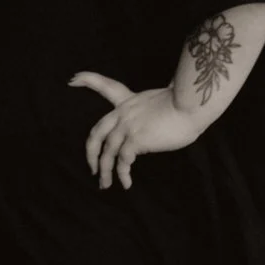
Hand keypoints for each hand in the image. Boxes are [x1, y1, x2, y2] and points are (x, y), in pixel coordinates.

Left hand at [71, 71, 203, 188]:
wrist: (192, 103)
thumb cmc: (188, 102)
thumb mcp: (166, 98)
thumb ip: (155, 107)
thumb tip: (166, 107)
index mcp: (129, 101)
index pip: (105, 86)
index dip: (88, 80)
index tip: (73, 78)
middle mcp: (123, 113)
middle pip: (96, 132)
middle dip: (90, 152)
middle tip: (91, 168)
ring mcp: (127, 126)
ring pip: (107, 152)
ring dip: (104, 171)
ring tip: (105, 185)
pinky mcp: (135, 139)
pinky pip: (123, 161)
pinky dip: (122, 174)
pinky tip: (126, 183)